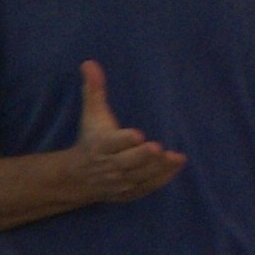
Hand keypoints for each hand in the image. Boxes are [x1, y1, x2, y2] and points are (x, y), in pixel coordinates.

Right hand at [67, 60, 185, 204]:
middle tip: (157, 147)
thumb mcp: (91, 116)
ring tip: (175, 157)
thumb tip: (89, 63)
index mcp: (99, 145)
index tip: (137, 134)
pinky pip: (146, 187)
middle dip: (141, 156)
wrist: (78, 178)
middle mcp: (109, 166)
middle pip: (126, 163)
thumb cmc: (91, 140)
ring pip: (139, 176)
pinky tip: (175, 166)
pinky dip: (161, 179)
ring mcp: (119, 182)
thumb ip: (94, 91)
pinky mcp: (128, 192)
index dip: (123, 140)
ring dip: (157, 168)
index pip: (111, 143)